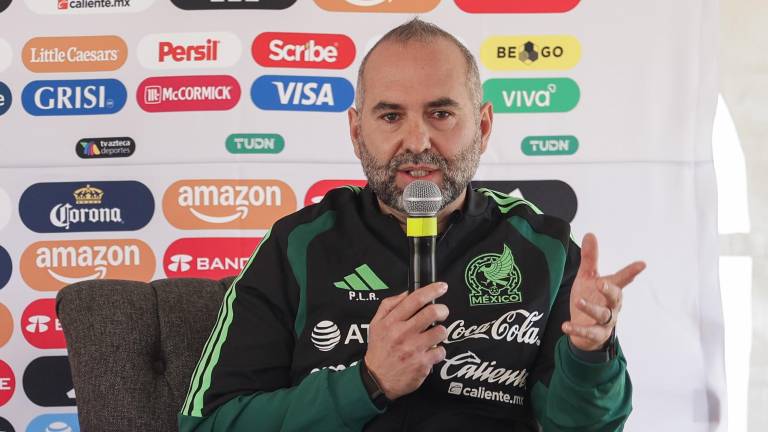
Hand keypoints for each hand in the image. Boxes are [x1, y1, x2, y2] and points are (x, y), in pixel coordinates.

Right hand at [364, 282, 449, 399]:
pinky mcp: (423, 364)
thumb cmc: (379, 349)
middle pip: (432, 313)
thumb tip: (407, 293)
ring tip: (434, 335)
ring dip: (441, 331)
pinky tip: (430, 352)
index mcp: (392, 322)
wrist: (377, 379)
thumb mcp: (376, 323)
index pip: (415, 299)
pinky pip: (441, 351)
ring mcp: (414, 349)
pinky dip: (438, 351)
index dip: (432, 290)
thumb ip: (389, 305)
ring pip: (441, 331)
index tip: (442, 286)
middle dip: (443, 310)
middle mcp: (403, 333)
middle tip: (442, 313)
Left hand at [562, 233, 645, 350]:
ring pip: (602, 315)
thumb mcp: (587, 278)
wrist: (586, 330)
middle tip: (601, 283)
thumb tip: (590, 234)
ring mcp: (606, 321)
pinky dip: (577, 330)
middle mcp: (612, 306)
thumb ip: (590, 258)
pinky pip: (589, 333)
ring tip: (578, 301)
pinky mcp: (596, 334)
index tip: (641, 264)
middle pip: (615, 298)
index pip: (622, 279)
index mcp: (611, 290)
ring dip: (590, 308)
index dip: (631, 272)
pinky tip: (566, 326)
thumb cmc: (590, 299)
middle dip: (609, 290)